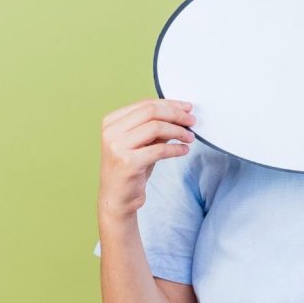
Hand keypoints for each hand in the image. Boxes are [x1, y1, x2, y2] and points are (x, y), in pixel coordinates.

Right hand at [98, 98, 196, 220]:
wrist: (117, 198)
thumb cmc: (130, 169)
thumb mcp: (141, 143)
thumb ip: (155, 127)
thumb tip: (180, 113)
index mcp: (111, 122)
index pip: (145, 104)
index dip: (170, 104)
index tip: (187, 108)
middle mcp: (111, 132)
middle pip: (151, 112)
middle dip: (176, 114)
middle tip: (192, 121)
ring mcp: (117, 147)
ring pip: (156, 127)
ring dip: (178, 131)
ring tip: (190, 137)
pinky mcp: (128, 163)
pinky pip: (159, 149)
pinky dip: (176, 148)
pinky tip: (184, 150)